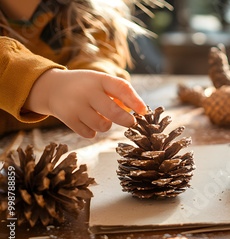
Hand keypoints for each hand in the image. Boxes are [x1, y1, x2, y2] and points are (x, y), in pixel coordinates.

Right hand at [24, 68, 147, 137]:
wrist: (51, 88)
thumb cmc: (85, 86)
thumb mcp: (99, 82)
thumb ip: (118, 93)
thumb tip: (137, 111)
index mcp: (99, 79)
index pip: (121, 88)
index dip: (135, 100)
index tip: (143, 111)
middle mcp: (87, 91)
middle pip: (113, 111)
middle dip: (126, 120)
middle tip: (131, 123)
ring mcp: (76, 106)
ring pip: (102, 125)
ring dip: (106, 125)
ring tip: (100, 117)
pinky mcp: (68, 118)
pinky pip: (90, 133)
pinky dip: (92, 131)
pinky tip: (87, 121)